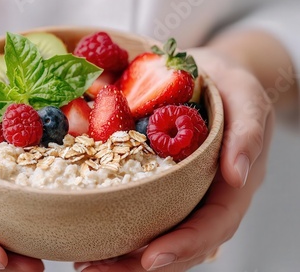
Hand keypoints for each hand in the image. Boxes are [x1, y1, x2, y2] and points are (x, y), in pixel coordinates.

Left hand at [74, 48, 274, 271]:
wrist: (209, 79)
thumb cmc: (228, 86)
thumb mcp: (245, 97)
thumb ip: (247, 131)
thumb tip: (239, 173)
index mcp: (232, 185)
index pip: (213, 225)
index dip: (185, 245)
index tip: (151, 259)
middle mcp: (206, 198)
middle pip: (180, 244)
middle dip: (140, 264)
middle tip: (96, 269)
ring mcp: (183, 196)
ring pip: (159, 237)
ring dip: (123, 257)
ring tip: (84, 263)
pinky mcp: (160, 186)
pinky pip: (142, 216)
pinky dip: (117, 230)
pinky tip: (89, 237)